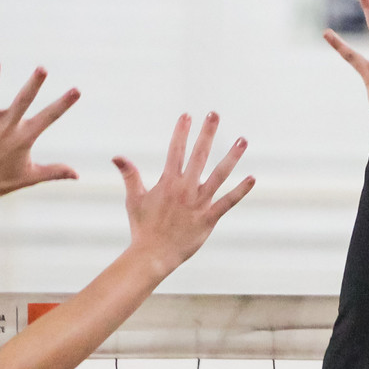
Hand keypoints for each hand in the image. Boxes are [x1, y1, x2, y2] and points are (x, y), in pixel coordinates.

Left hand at [0, 61, 80, 204]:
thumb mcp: (31, 177)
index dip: (63, 104)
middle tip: (43, 68)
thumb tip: (78, 175)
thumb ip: (55, 172)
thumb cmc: (1, 182)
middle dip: (33, 85)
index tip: (76, 90)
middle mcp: (6, 129)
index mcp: (23, 139)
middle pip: (22, 102)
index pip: (48, 118)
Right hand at [113, 113, 255, 276]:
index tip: (187, 116)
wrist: (152, 255)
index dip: (181, 132)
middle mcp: (185, 188)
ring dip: (232, 156)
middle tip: (214, 114)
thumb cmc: (142, 227)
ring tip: (243, 139)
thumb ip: (129, 175)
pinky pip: (228, 202)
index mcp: (167, 182)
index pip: (175, 150)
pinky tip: (251, 178)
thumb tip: (117, 156)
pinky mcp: (209, 218)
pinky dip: (240, 191)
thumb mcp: (133, 198)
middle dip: (207, 133)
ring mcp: (198, 203)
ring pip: (219, 175)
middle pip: (198, 155)